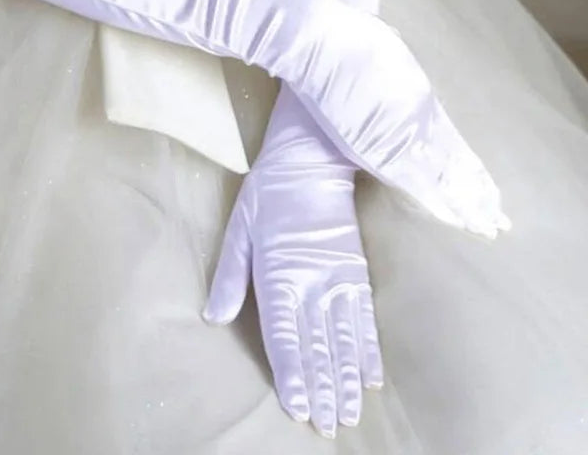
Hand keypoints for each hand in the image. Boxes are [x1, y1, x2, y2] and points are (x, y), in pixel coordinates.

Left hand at [203, 86, 382, 437]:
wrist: (311, 162)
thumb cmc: (268, 195)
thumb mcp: (239, 229)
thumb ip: (229, 276)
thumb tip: (214, 316)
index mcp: (279, 276)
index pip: (285, 336)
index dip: (292, 374)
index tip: (298, 406)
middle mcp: (312, 284)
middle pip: (318, 347)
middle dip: (322, 390)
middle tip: (326, 426)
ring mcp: (339, 280)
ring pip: (345, 341)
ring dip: (347, 380)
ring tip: (349, 413)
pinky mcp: (356, 272)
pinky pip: (365, 319)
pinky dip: (369, 350)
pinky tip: (373, 377)